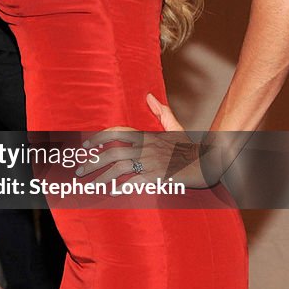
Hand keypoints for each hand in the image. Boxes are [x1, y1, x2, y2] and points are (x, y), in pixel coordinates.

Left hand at [77, 95, 206, 188]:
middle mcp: (146, 148)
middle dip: (94, 161)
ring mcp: (151, 163)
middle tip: (81, 171)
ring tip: (91, 184)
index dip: (100, 138)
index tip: (86, 146)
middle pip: (113, 152)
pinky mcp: (158, 178)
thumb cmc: (189, 147)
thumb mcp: (175, 127)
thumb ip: (161, 112)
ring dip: (103, 177)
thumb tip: (148, 96)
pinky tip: (113, 192)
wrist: (207, 163)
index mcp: (147, 135)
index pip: (118, 132)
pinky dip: (123, 188)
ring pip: (120, 168)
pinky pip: (135, 182)